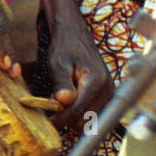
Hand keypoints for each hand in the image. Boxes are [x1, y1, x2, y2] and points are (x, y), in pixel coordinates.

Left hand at [42, 8, 112, 130]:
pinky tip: (69, 103)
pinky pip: (92, 115)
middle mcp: (107, 90)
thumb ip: (61, 83)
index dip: (59, 119)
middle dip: (66, 119)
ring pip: (88, 121)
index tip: (46, 118)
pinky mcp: (106, 96)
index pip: (77, 113)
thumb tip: (64, 101)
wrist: (74, 34)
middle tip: (51, 108)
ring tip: (59, 104)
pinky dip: (79, 114)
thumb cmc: (64, 47)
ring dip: (72, 117)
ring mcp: (109, 94)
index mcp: (96, 82)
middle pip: (84, 121)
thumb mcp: (58, 64)